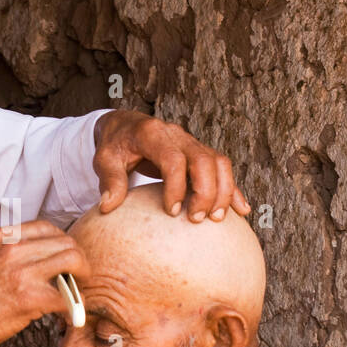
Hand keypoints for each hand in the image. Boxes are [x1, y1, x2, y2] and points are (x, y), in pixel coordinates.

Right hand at [0, 220, 89, 346]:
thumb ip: (11, 252)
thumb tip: (44, 257)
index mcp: (2, 236)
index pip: (48, 228)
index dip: (62, 246)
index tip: (63, 264)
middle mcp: (12, 247)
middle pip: (67, 242)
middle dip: (78, 262)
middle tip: (75, 282)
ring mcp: (21, 271)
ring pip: (74, 260)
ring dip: (81, 280)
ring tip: (73, 297)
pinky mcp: (28, 298)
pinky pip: (69, 297)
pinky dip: (74, 309)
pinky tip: (67, 318)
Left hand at [93, 110, 250, 220]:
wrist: (124, 126)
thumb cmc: (114, 145)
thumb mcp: (104, 159)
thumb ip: (109, 180)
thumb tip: (108, 206)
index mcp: (153, 134)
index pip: (173, 159)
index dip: (176, 186)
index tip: (171, 211)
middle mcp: (177, 135)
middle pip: (204, 159)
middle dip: (205, 191)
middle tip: (195, 219)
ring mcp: (191, 143)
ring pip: (219, 163)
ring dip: (223, 191)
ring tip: (216, 219)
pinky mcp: (199, 153)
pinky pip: (222, 169)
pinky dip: (233, 189)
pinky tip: (241, 210)